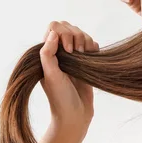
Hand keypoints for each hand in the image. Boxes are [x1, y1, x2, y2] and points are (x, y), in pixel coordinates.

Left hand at [40, 21, 98, 139]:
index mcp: (48, 54)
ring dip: (86, 40)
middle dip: (76, 35)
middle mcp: (60, 53)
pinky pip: (92, 45)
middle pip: (68, 27)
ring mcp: (74, 57)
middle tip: (77, 52)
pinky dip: (94, 47)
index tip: (68, 49)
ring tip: (85, 56)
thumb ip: (48, 54)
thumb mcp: (51, 76)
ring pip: (81, 34)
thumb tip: (53, 33)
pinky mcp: (86, 62)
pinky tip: (93, 57)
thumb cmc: (60, 98)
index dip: (63, 33)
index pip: (54, 28)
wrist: (76, 115)